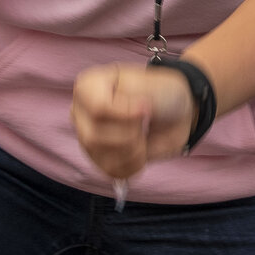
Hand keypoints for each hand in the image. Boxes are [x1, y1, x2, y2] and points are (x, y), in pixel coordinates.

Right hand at [70, 63, 195, 180]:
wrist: (174, 115)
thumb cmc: (160, 93)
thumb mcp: (153, 83)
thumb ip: (135, 94)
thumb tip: (133, 111)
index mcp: (88, 86)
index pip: (98, 108)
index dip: (126, 114)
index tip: (146, 109)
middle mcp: (81, 112)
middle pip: (95, 136)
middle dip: (129, 134)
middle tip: (144, 123)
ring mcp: (87, 137)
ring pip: (100, 155)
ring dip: (133, 150)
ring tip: (144, 137)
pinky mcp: (99, 159)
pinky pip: (110, 170)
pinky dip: (133, 164)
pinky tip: (142, 152)